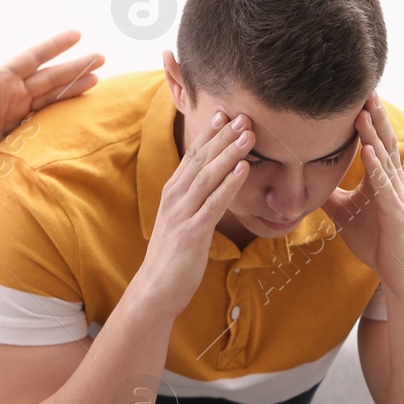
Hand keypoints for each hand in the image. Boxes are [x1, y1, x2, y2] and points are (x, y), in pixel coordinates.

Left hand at [0, 29, 103, 200]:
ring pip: (51, 97)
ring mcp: (14, 113)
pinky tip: (76, 107)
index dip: (55, 47)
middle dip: (75, 68)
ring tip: (97, 80)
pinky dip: (60, 111)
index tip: (77, 35)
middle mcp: (10, 94)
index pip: (34, 59)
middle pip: (49, 77)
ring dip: (73, 88)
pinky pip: (44, 119)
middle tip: (101, 58)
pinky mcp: (15, 133)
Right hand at [135, 109, 251, 315]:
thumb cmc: (172, 256)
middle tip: (243, 116)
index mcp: (172, 193)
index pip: (191, 156)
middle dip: (222, 136)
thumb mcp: (181, 220)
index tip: (224, 114)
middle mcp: (174, 198)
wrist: (155, 289)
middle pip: (200, 160)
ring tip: (248, 136)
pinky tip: (243, 169)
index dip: (208, 134)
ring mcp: (181, 214)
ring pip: (207, 176)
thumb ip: (194, 200)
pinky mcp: (192, 232)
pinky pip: (214, 203)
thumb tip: (214, 185)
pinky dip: (229, 184)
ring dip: (229, 154)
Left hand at [320, 91, 403, 298]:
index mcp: (381, 179)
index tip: (355, 95)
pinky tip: (368, 152)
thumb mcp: (345, 212)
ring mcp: (395, 195)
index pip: (373, 142)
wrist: (397, 270)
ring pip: (384, 158)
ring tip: (364, 111)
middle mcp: (391, 181)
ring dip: (373, 134)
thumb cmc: (376, 240)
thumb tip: (308, 182)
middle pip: (382, 141)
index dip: (366, 120)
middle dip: (374, 115)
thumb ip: (331, 194)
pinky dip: (376, 168)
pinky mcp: (395, 212)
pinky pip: (384, 187)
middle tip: (365, 87)